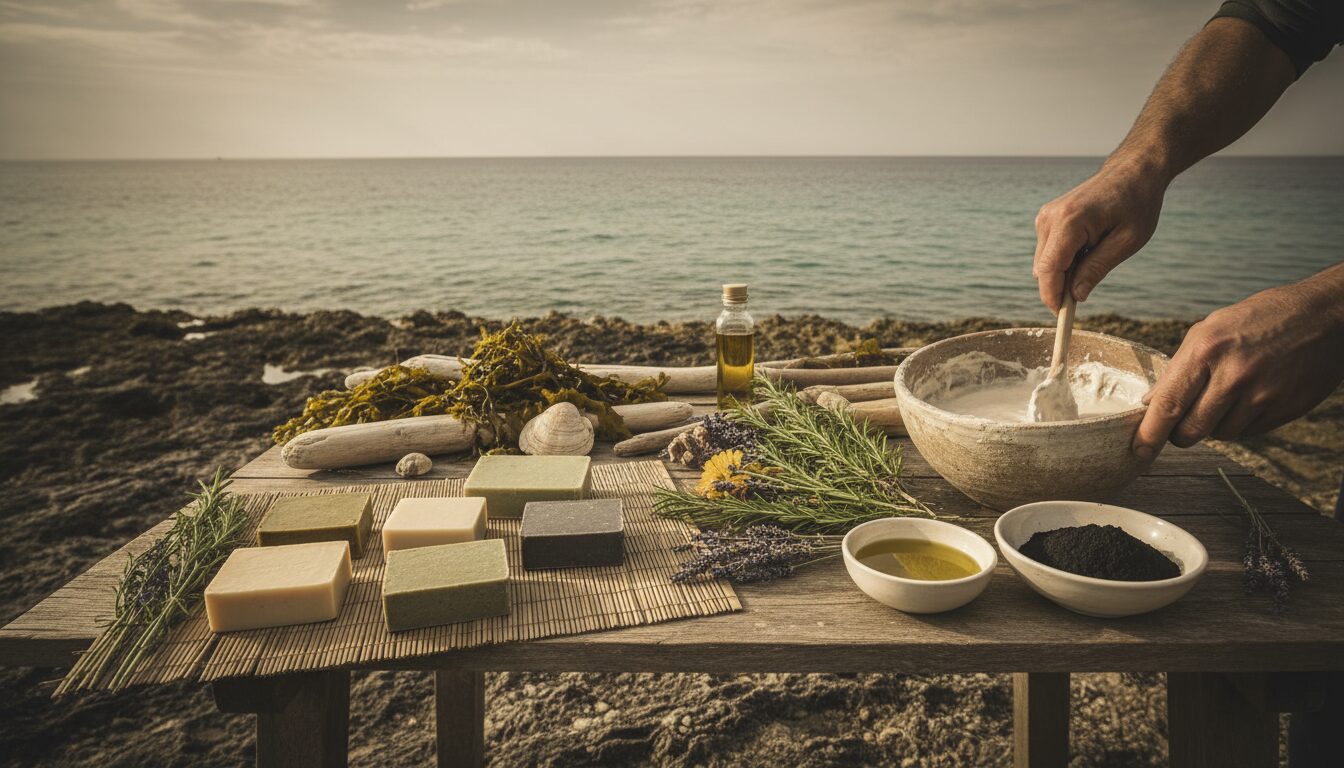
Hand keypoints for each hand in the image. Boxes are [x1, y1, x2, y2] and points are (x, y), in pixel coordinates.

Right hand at [1033, 158, 1167, 311]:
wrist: (1133, 171)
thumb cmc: (1137, 203)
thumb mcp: (1127, 241)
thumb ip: (1097, 268)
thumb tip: (1075, 296)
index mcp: (1069, 222)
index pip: (1049, 270)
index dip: (1053, 297)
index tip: (1063, 317)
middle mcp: (1049, 218)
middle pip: (1043, 270)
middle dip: (1059, 287)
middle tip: (1087, 292)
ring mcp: (1045, 217)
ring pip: (1044, 263)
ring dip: (1063, 272)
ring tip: (1096, 258)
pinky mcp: (1046, 219)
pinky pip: (1048, 252)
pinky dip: (1063, 260)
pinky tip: (1087, 249)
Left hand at [1133, 267, 1343, 458]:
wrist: (1324, 317)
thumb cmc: (1258, 320)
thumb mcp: (1210, 330)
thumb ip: (1179, 368)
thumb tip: (1150, 403)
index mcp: (1207, 349)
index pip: (1168, 404)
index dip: (1149, 434)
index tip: (1138, 451)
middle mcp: (1233, 374)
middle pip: (1190, 431)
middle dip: (1180, 433)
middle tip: (1182, 422)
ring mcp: (1262, 395)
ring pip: (1220, 435)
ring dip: (1214, 426)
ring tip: (1226, 396)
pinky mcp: (1284, 410)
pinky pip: (1248, 433)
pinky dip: (1241, 423)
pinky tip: (1250, 398)